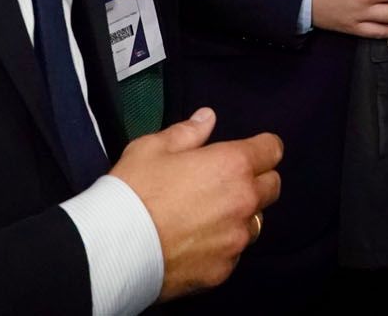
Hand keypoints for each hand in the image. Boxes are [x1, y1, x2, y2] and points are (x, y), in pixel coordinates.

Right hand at [108, 107, 283, 299]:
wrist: (115, 249)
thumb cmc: (134, 190)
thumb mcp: (153, 148)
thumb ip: (187, 132)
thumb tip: (208, 118)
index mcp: (232, 165)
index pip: (272, 150)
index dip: (262, 148)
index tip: (248, 152)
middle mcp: (244, 201)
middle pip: (271, 187)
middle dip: (257, 180)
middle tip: (226, 183)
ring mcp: (236, 239)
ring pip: (255, 222)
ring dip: (242, 215)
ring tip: (210, 215)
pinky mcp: (224, 269)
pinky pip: (234, 252)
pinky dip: (222, 245)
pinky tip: (196, 242)